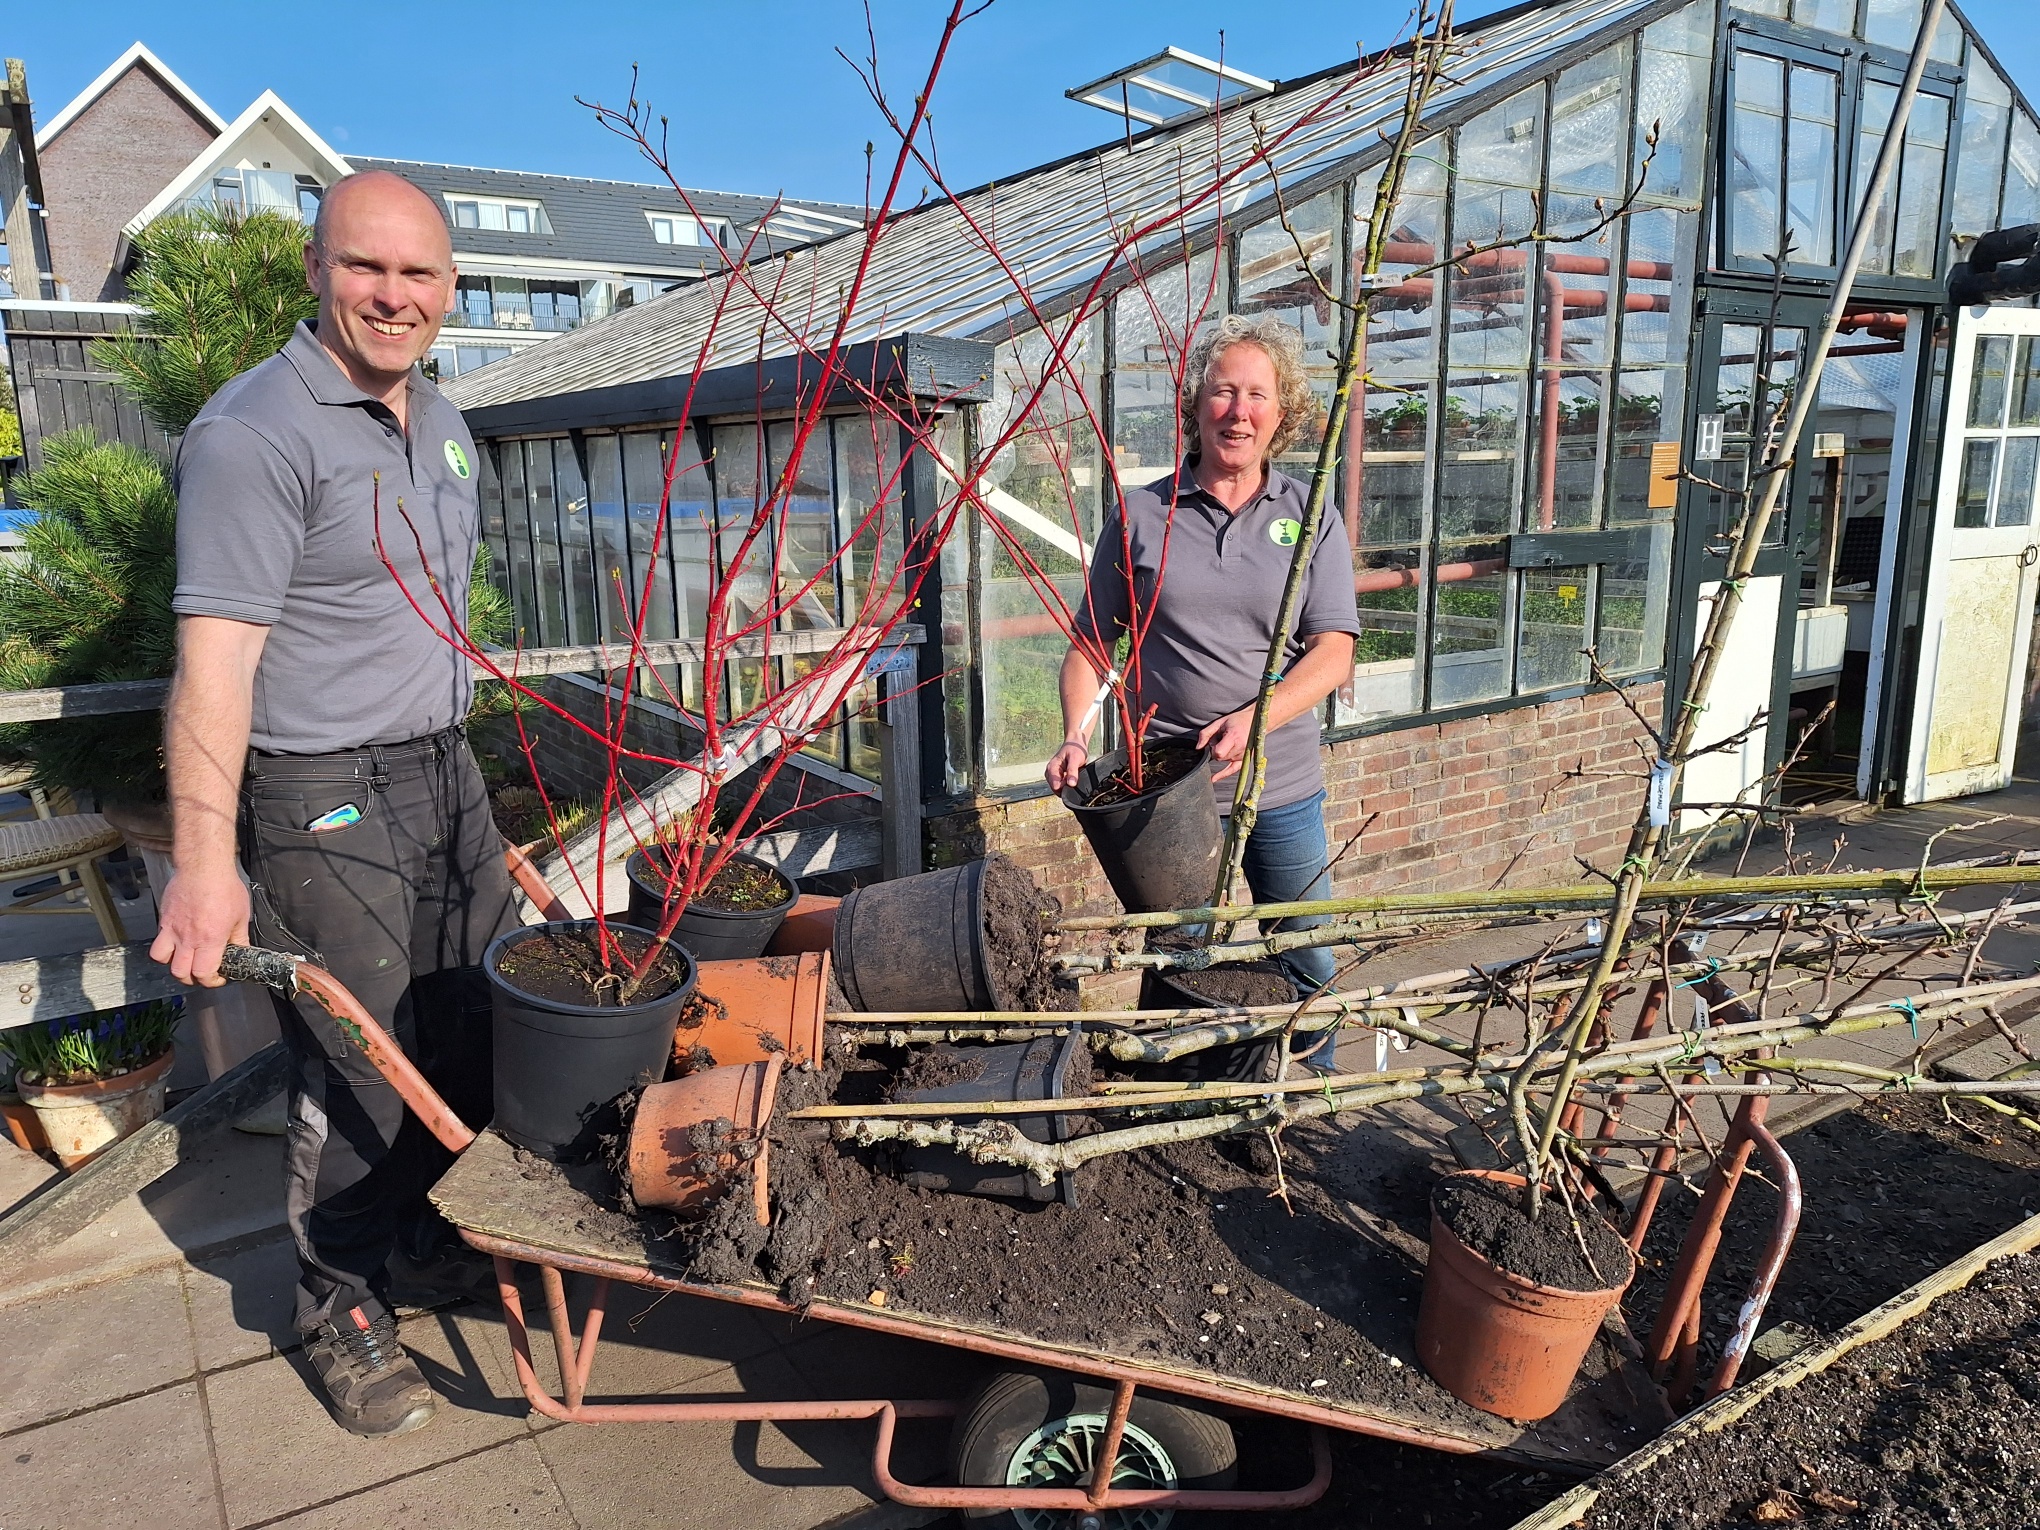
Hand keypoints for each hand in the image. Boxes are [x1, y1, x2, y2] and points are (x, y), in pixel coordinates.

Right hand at [149, 863, 250, 987]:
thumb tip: (242, 951)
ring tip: (185, 961)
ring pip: (162, 960)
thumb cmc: (224, 887)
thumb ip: (239, 938)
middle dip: (191, 979)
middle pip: (180, 973)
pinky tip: (177, 943)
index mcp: (210, 939)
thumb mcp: (241, 915)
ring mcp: (172, 929)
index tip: (218, 977)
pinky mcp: (164, 919)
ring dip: (173, 965)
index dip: (211, 981)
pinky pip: (158, 941)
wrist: (203, 866)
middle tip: (201, 973)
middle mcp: (188, 938)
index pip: (204, 973)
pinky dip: (165, 948)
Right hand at [1044, 742, 1088, 792]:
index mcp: (1051, 768)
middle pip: (1056, 789)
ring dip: (1067, 785)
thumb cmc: (1074, 749)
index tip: (1072, 780)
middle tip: (1073, 777)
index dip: (1065, 786)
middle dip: (1066, 786)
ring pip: (1059, 789)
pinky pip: (1061, 786)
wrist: (1075, 745)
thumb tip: (1071, 784)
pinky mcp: (1057, 778)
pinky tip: (1071, 777)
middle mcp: (1049, 773)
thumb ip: (1072, 771)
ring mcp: (1053, 776)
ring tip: (1072, 775)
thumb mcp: (1075, 759)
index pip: (1055, 785)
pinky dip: (1067, 784)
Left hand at [1197, 706, 1254, 782]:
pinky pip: (1233, 770)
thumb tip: (1198, 748)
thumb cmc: (1236, 720)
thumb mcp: (1219, 722)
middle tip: (1222, 739)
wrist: (1255, 722)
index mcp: (1234, 737)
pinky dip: (1223, 774)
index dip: (1213, 749)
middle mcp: (1241, 748)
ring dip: (1223, 754)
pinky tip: (1213, 778)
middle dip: (1217, 750)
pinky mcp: (1246, 759)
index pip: (1218, 753)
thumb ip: (1206, 733)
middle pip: (1221, 757)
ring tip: (1229, 742)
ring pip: (1226, 761)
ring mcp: (1244, 755)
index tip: (1215, 741)